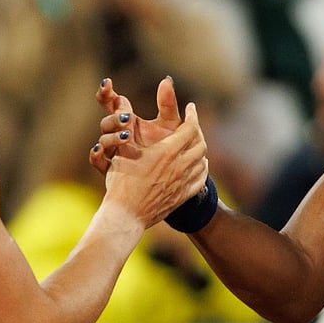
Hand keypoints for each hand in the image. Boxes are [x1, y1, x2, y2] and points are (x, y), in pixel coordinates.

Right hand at [91, 76, 182, 174]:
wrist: (164, 179)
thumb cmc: (167, 147)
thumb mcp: (169, 124)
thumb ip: (167, 104)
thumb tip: (168, 79)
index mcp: (128, 121)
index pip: (111, 103)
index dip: (106, 91)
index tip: (107, 82)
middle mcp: (117, 135)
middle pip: (106, 122)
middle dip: (114, 117)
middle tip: (127, 117)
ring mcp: (112, 153)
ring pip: (102, 141)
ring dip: (111, 137)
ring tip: (126, 136)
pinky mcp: (110, 170)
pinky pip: (97, 162)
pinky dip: (96, 155)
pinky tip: (99, 150)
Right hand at [101, 99, 208, 228]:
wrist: (126, 215)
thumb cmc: (121, 182)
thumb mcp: (123, 152)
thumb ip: (128, 131)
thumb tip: (127, 113)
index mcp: (167, 152)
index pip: (190, 128)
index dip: (192, 115)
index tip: (190, 107)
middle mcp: (180, 166)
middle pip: (201, 144)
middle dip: (198, 132)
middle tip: (192, 125)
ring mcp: (183, 183)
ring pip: (203, 161)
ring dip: (200, 150)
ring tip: (195, 143)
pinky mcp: (182, 197)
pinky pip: (201, 180)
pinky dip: (202, 169)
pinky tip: (198, 166)